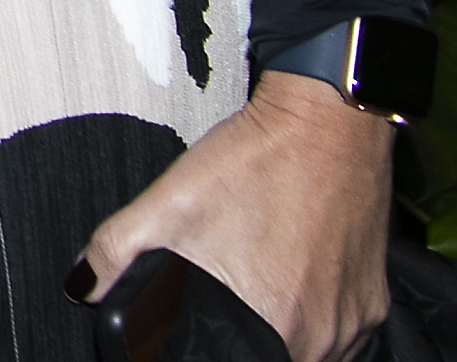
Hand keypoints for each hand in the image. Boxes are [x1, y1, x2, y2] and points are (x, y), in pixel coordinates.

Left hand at [74, 72, 393, 359]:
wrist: (328, 119)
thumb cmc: (255, 160)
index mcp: (279, 327)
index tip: (207, 332)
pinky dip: (319, 319)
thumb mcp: (168, 203)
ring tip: (259, 294)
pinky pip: (346, 331)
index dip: (221, 353)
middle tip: (230, 306)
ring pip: (316, 354)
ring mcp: (357, 317)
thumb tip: (80, 287)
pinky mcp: (376, 296)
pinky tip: (294, 283)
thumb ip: (115, 251)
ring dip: (285, 336)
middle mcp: (326, 335)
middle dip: (249, 346)